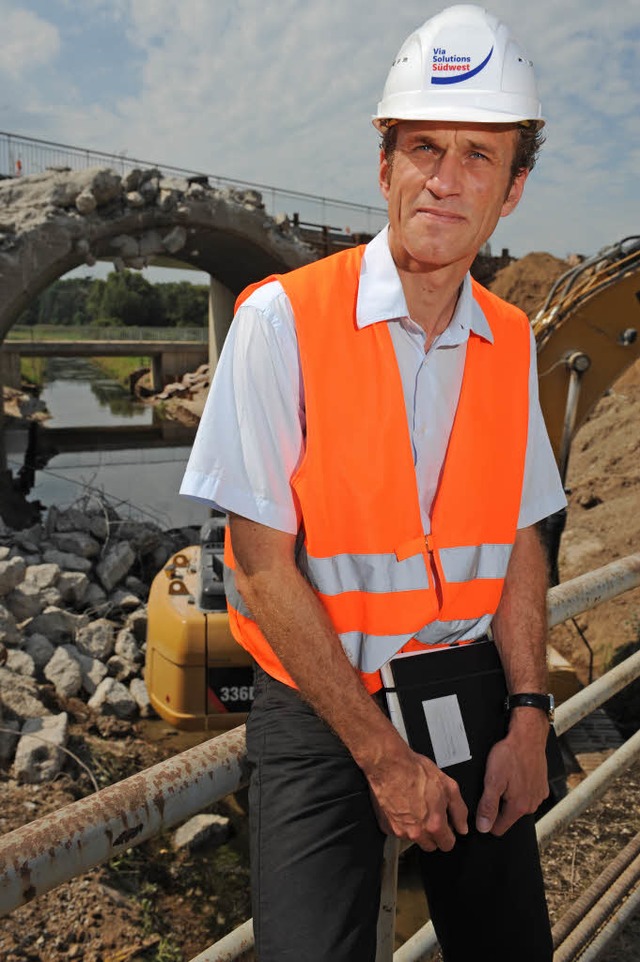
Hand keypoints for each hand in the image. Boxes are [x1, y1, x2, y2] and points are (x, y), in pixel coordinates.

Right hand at [367, 745, 467, 851]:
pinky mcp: (386, 826)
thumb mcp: (448, 786)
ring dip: (416, 829)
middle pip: (430, 845)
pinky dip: (401, 823)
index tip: (446, 824)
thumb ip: (459, 811)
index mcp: (434, 825)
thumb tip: (462, 827)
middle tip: (430, 813)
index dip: (449, 834)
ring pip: (414, 839)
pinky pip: (398, 832)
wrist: (389, 765)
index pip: (447, 845)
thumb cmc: (416, 771)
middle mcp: (417, 833)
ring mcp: (400, 831)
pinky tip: (403, 806)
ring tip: (415, 806)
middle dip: (433, 833)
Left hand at [476, 713, 548, 835]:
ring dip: (510, 795)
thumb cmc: (510, 754)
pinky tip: (516, 774)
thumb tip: (483, 827)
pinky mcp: (542, 787)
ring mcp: (538, 796)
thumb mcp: (493, 779)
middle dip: (498, 805)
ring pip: (517, 805)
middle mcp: (532, 805)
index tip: (482, 804)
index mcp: (519, 807)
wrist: (528, 737)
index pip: (498, 829)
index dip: (486, 820)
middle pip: (508, 816)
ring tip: (506, 777)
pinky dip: (521, 787)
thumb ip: (488, 806)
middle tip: (494, 784)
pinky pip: (527, 794)